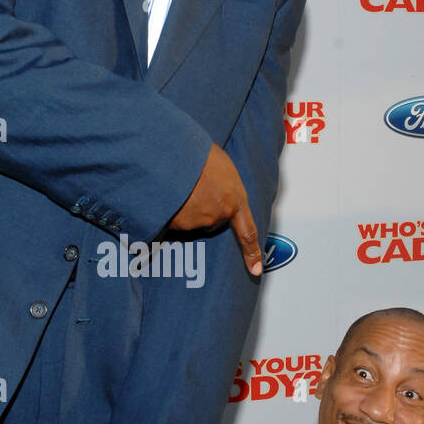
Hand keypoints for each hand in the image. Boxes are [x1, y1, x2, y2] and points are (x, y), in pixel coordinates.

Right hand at [168, 143, 261, 275]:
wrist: (177, 153)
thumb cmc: (200, 153)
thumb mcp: (223, 166)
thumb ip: (225, 185)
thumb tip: (218, 190)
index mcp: (236, 199)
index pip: (247, 232)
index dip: (251, 253)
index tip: (255, 271)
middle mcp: (219, 215)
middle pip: (212, 223)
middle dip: (204, 210)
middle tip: (195, 187)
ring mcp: (199, 221)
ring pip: (191, 221)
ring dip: (185, 207)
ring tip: (179, 184)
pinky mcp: (179, 224)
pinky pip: (174, 220)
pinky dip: (170, 210)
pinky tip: (168, 192)